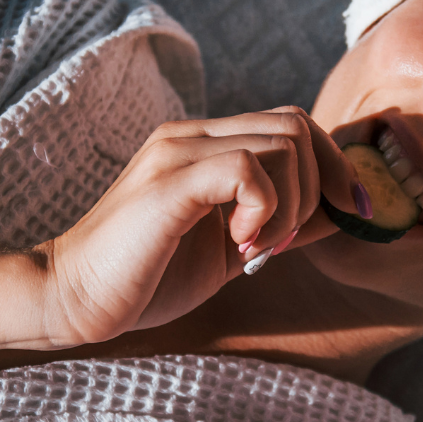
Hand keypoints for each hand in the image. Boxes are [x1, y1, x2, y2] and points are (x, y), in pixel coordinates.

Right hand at [35, 107, 355, 346]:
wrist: (72, 297)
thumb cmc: (146, 278)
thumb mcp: (232, 248)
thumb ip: (281, 223)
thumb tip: (343, 211)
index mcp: (203, 146)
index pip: (292, 123)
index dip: (335, 166)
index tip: (350, 212)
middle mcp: (191, 136)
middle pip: (296, 125)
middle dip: (318, 188)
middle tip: (281, 244)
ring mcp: (178, 153)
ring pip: (282, 143)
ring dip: (290, 204)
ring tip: (255, 247)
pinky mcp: (169, 182)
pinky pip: (247, 168)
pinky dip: (264, 209)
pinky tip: (239, 244)